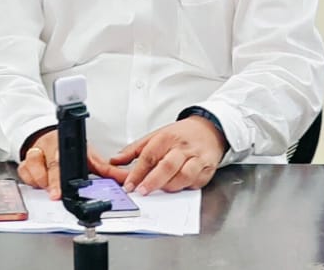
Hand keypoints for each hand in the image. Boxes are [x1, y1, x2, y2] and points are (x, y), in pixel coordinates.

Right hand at [16, 129, 118, 198]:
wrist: (48, 136)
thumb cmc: (68, 149)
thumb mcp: (88, 156)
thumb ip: (106, 169)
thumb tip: (125, 179)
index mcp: (64, 143)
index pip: (63, 158)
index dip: (62, 173)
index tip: (62, 187)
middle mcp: (48, 146)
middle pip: (48, 165)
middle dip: (51, 182)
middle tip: (55, 195)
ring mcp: (35, 154)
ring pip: (32, 169)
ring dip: (41, 182)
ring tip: (49, 187)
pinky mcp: (24, 162)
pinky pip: (24, 174)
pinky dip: (30, 181)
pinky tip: (38, 182)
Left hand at [109, 116, 227, 194]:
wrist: (209, 130)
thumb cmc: (179, 135)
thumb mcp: (155, 136)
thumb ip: (134, 150)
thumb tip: (115, 161)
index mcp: (167, 137)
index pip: (149, 155)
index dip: (138, 172)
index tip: (129, 185)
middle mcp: (183, 147)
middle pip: (168, 166)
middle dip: (153, 181)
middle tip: (142, 192)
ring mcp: (197, 158)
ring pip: (184, 176)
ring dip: (170, 187)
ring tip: (159, 192)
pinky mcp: (208, 169)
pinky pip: (196, 183)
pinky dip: (185, 188)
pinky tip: (176, 188)